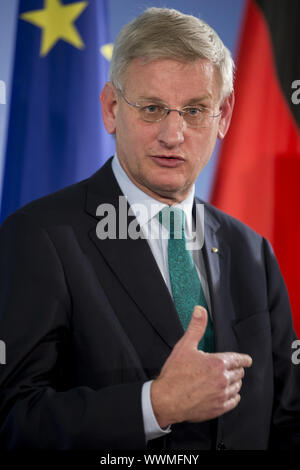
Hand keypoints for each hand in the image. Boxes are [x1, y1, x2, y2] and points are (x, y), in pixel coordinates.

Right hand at [151, 306, 251, 427]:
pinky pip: (234, 401)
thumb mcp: (184, 346)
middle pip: (239, 373)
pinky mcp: (218, 408)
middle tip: (231, 368)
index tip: (247, 360)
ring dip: (234, 382)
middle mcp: (222, 379)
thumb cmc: (174, 375)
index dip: (244, 359)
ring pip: (237, 387)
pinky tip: (228, 394)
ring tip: (227, 380)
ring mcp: (221, 395)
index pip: (238, 360)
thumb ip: (196, 327)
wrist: (166, 400)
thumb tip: (200, 311)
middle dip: (236, 369)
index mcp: (217, 363)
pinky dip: (233, 397)